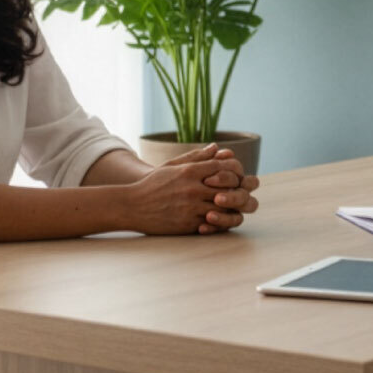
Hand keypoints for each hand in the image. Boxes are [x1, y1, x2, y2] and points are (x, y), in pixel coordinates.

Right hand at [132, 147, 254, 234]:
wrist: (132, 207)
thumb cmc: (153, 185)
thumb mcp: (172, 166)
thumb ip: (196, 157)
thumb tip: (217, 148)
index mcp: (189, 171)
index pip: (223, 167)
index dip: (234, 171)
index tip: (235, 176)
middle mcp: (192, 188)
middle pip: (229, 188)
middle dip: (237, 190)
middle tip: (240, 192)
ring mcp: (191, 207)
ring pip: (224, 208)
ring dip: (231, 207)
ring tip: (232, 206)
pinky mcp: (188, 224)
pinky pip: (213, 224)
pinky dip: (220, 221)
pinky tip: (220, 218)